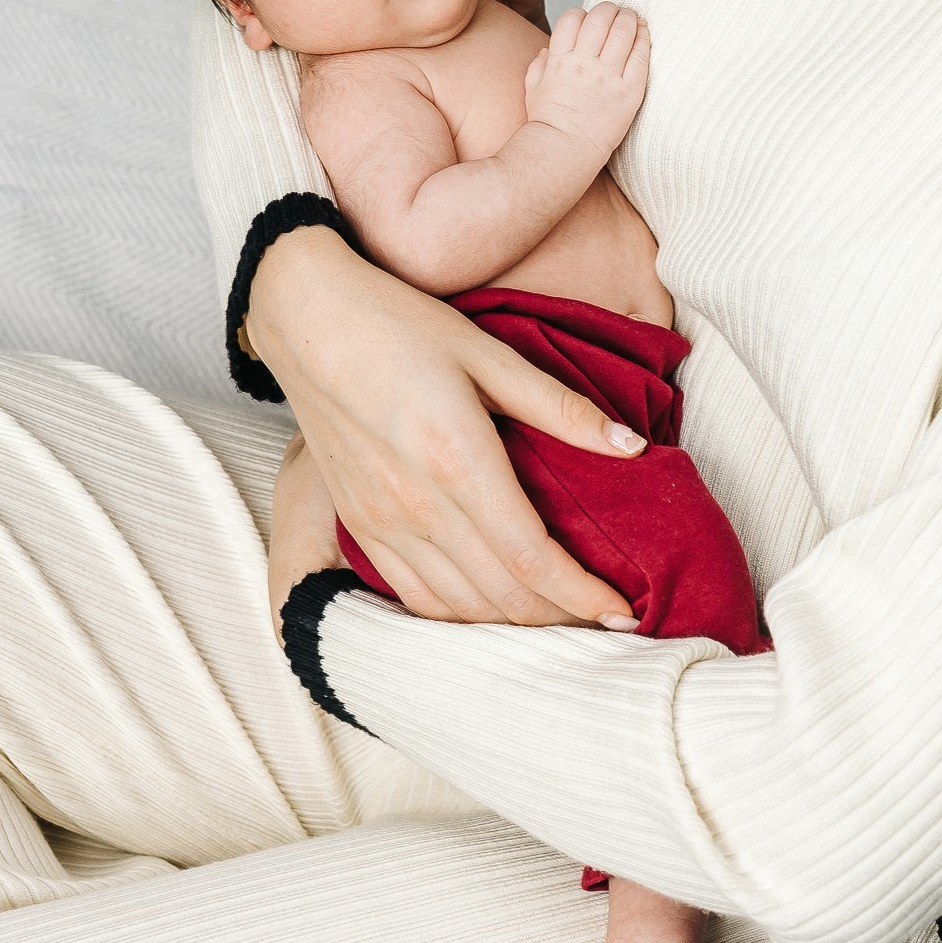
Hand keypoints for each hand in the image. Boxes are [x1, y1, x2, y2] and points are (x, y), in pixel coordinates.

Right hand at [247, 227, 643, 626]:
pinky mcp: (358, 524)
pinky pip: (414, 596)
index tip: (624, 615)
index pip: (531, 557)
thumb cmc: (402, 325)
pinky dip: (460, 616)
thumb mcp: (489, 353)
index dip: (582, 595)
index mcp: (458, 459)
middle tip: (604, 618)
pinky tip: (491, 606)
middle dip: (561, 618)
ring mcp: (380, 521)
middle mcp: (417, 504)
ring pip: (458, 608)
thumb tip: (633, 447)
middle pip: (501, 595)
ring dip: (514, 623)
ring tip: (558, 615)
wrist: (307, 319)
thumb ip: (561, 408)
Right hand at [523, 3, 649, 162]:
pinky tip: (645, 33)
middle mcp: (584, 63)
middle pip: (600, 18)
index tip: (590, 19)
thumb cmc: (547, 125)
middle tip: (616, 11)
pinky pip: (641, 57)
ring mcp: (608, 77)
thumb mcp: (533, 91)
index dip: (583, 14)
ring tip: (633, 18)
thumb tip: (546, 51)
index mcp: (560, 60)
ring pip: (623, 31)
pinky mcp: (629, 92)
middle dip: (610, 9)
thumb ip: (539, 66)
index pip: (572, 19)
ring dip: (629, 18)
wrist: (563, 153)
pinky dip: (644, 39)